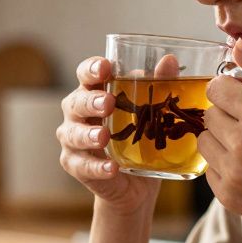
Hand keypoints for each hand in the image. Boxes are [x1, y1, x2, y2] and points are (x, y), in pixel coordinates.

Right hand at [57, 57, 162, 213]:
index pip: (85, 74)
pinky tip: (111, 167)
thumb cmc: (137, 138)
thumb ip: (156, 85)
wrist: (134, 181)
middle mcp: (77, 114)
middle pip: (75, 103)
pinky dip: (97, 167)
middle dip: (90, 102)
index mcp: (93, 93)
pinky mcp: (75, 166)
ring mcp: (72, 141)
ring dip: (88, 135)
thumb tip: (169, 61)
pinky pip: (82, 166)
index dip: (92, 69)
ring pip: (73, 135)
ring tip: (104, 137)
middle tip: (108, 103)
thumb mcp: (150, 112)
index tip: (105, 68)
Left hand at [199, 40, 241, 242]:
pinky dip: (224, 165)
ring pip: (204, 140)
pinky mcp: (227, 195)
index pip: (216, 87)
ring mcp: (232, 171)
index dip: (230, 89)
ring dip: (221, 138)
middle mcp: (241, 142)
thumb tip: (238, 46)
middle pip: (209, 113)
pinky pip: (209, 168)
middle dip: (227, 113)